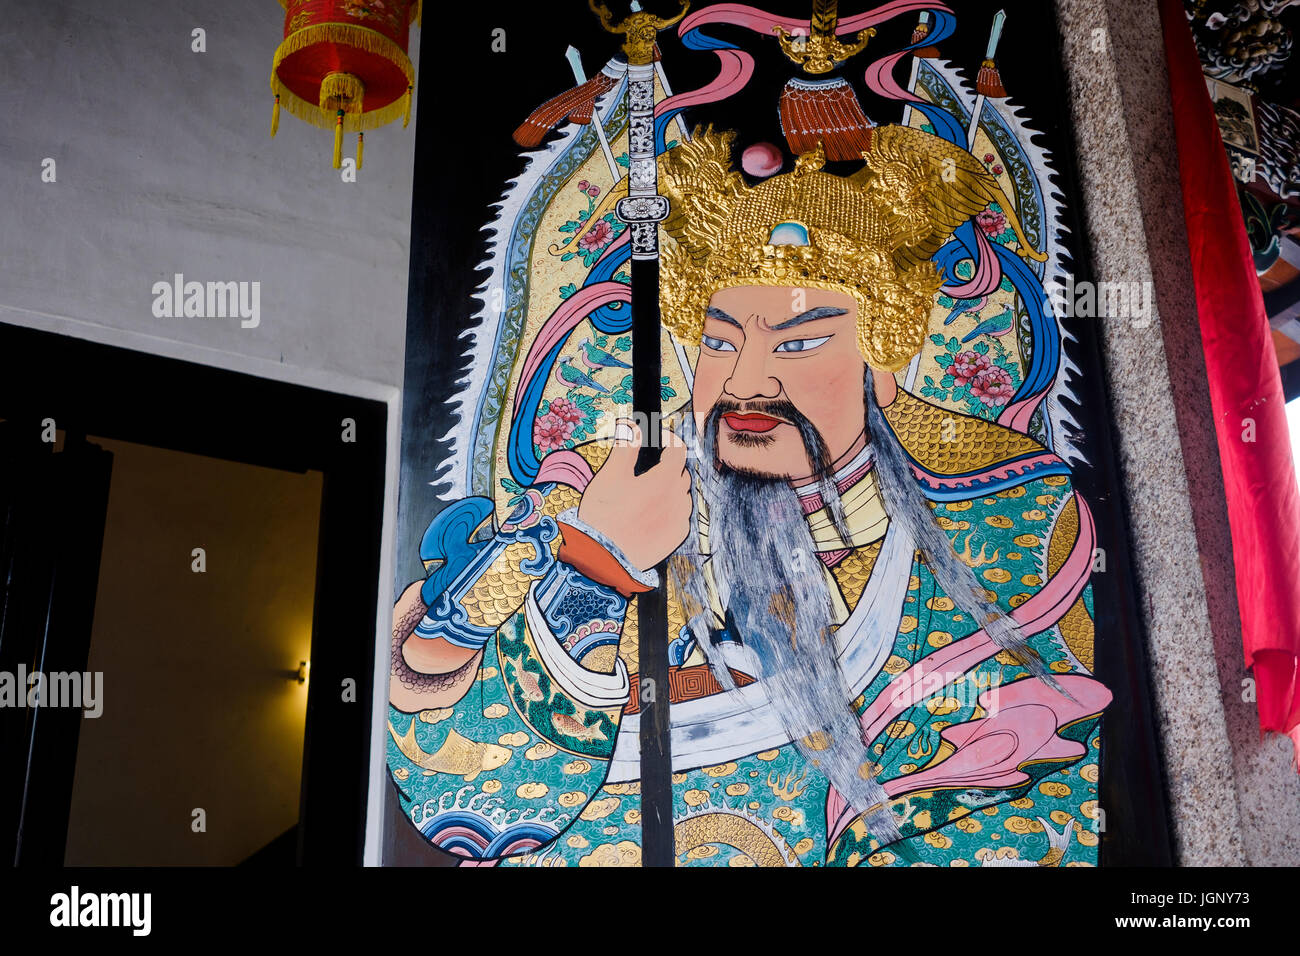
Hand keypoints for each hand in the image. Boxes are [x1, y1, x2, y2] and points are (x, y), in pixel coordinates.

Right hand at [577, 418, 691, 572]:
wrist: (602, 559)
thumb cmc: (603, 516)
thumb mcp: (609, 476)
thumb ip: (626, 447)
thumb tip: (632, 425)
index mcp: (663, 481)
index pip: (678, 450)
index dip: (668, 440)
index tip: (658, 439)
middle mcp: (678, 499)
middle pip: (681, 472)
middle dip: (668, 465)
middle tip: (646, 469)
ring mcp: (679, 520)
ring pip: (682, 494)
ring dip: (670, 488)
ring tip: (646, 493)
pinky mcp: (676, 537)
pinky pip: (680, 515)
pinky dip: (670, 509)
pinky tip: (651, 513)